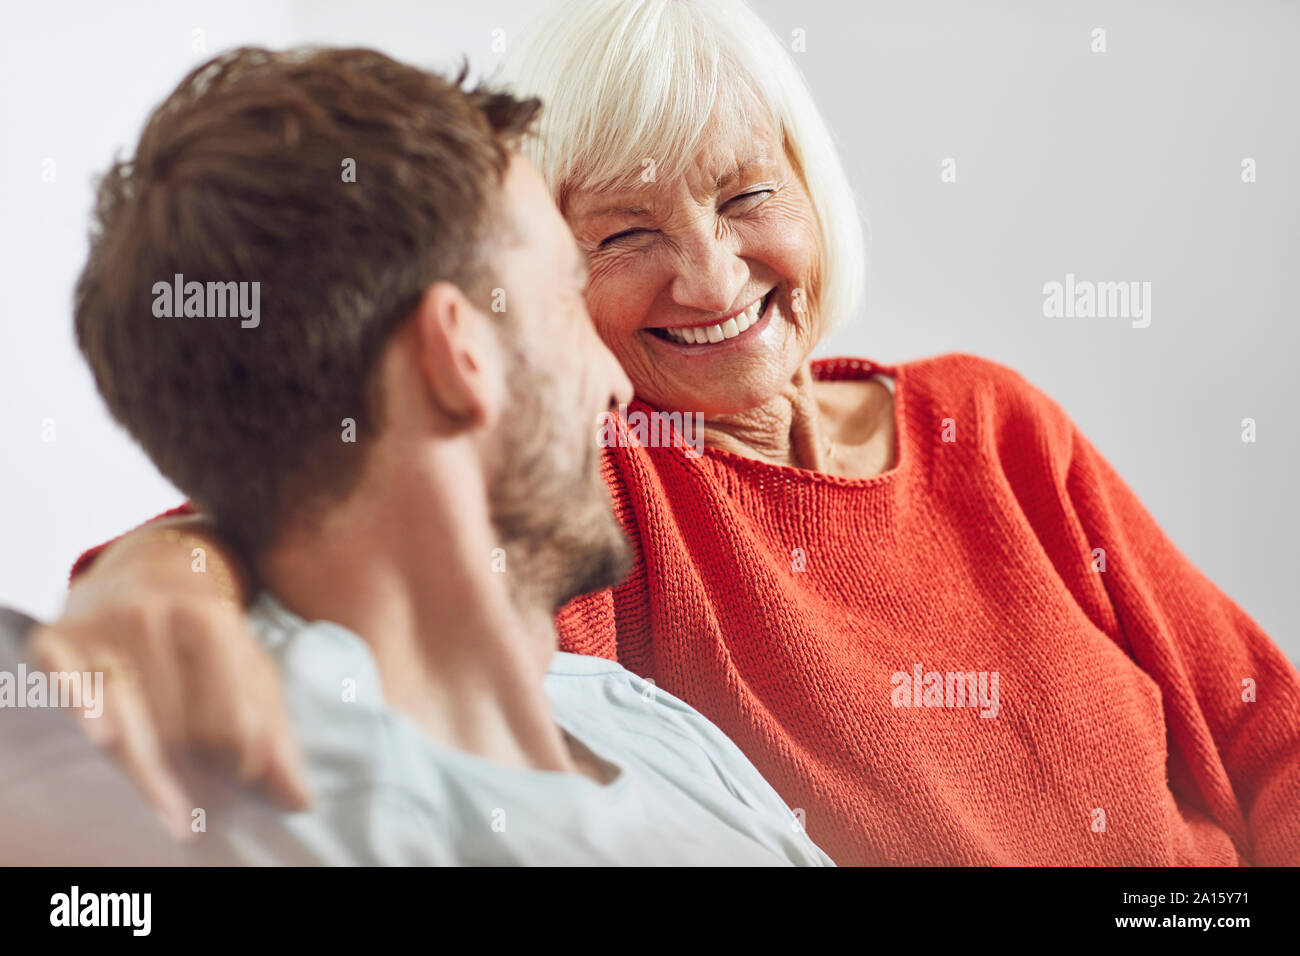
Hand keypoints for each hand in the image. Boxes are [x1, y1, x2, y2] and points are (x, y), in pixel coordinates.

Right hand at [28, 518, 310, 838]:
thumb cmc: (206, 634)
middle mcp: (152, 616)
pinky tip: (103, 734)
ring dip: (149, 767)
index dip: (241, 763)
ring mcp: (102, 627)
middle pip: (178, 733)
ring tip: (167, 775)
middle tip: (200, 777)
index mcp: (209, 620)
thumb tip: (298, 800)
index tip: (240, 773)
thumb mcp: (250, 666)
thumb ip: (274, 731)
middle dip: (194, 768)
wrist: (145, 569)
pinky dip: (84, 709)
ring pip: (128, 729)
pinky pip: (65, 684)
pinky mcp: (55, 640)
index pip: (230, 727)